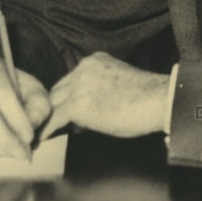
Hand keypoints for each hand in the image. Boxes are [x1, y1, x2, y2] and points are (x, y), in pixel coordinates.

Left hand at [39, 51, 168, 141]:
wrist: (159, 100)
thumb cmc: (147, 97)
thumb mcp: (119, 82)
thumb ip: (100, 89)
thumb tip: (85, 113)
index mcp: (94, 61)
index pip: (71, 79)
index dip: (68, 98)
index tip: (67, 112)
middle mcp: (83, 68)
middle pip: (58, 90)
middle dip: (56, 107)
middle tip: (54, 125)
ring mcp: (78, 86)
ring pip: (54, 103)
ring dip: (49, 118)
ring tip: (43, 132)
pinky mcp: (77, 105)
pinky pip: (55, 119)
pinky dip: (47, 130)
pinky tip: (42, 139)